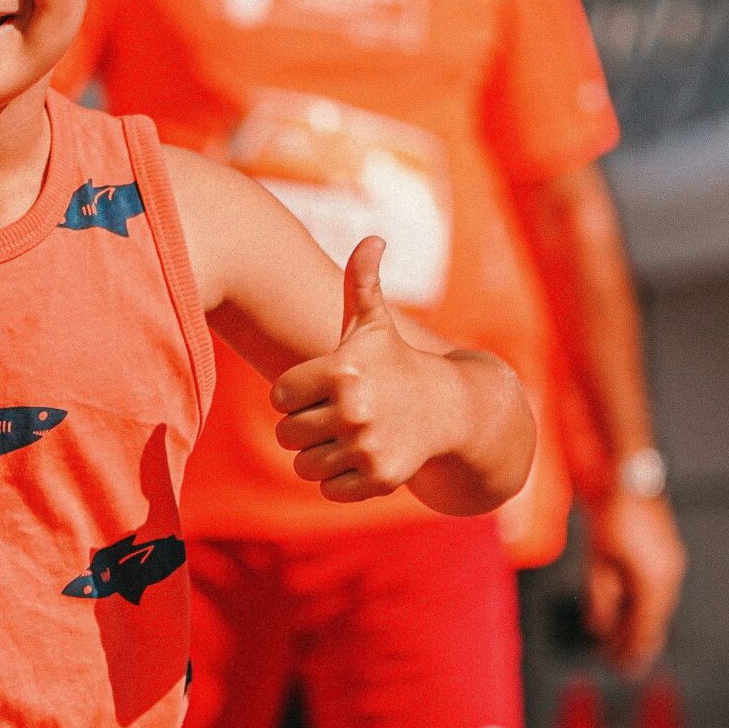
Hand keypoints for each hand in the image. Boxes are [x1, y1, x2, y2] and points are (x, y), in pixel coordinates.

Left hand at [270, 238, 452, 501]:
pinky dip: (339, 480)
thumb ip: (362, 282)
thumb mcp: (374, 324)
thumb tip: (373, 238)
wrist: (449, 410)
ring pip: (303, 465)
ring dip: (319, 455)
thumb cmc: (396, 363)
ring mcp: (367, 446)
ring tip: (347, 437)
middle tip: (336, 415)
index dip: (297, 394)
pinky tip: (362, 457)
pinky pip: (328, 489)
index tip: (324, 387)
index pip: (279, 397)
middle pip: (287, 434)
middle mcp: (354, 408)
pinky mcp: (378, 479)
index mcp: (340, 369)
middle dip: (306, 426)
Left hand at [585, 487, 685, 674]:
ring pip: (654, 605)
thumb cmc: (612, 515)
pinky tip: (624, 612)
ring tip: (619, 643)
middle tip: (620, 665)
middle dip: (636, 642)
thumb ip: (602, 597)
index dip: (634, 651)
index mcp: (657, 581)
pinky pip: (655, 589)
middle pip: (653, 620)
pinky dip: (640, 604)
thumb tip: (599, 628)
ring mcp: (670, 563)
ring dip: (637, 624)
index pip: (647, 628)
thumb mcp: (599, 560)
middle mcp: (670, 575)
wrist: (627, 475)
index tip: (622, 670)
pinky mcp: (664, 553)